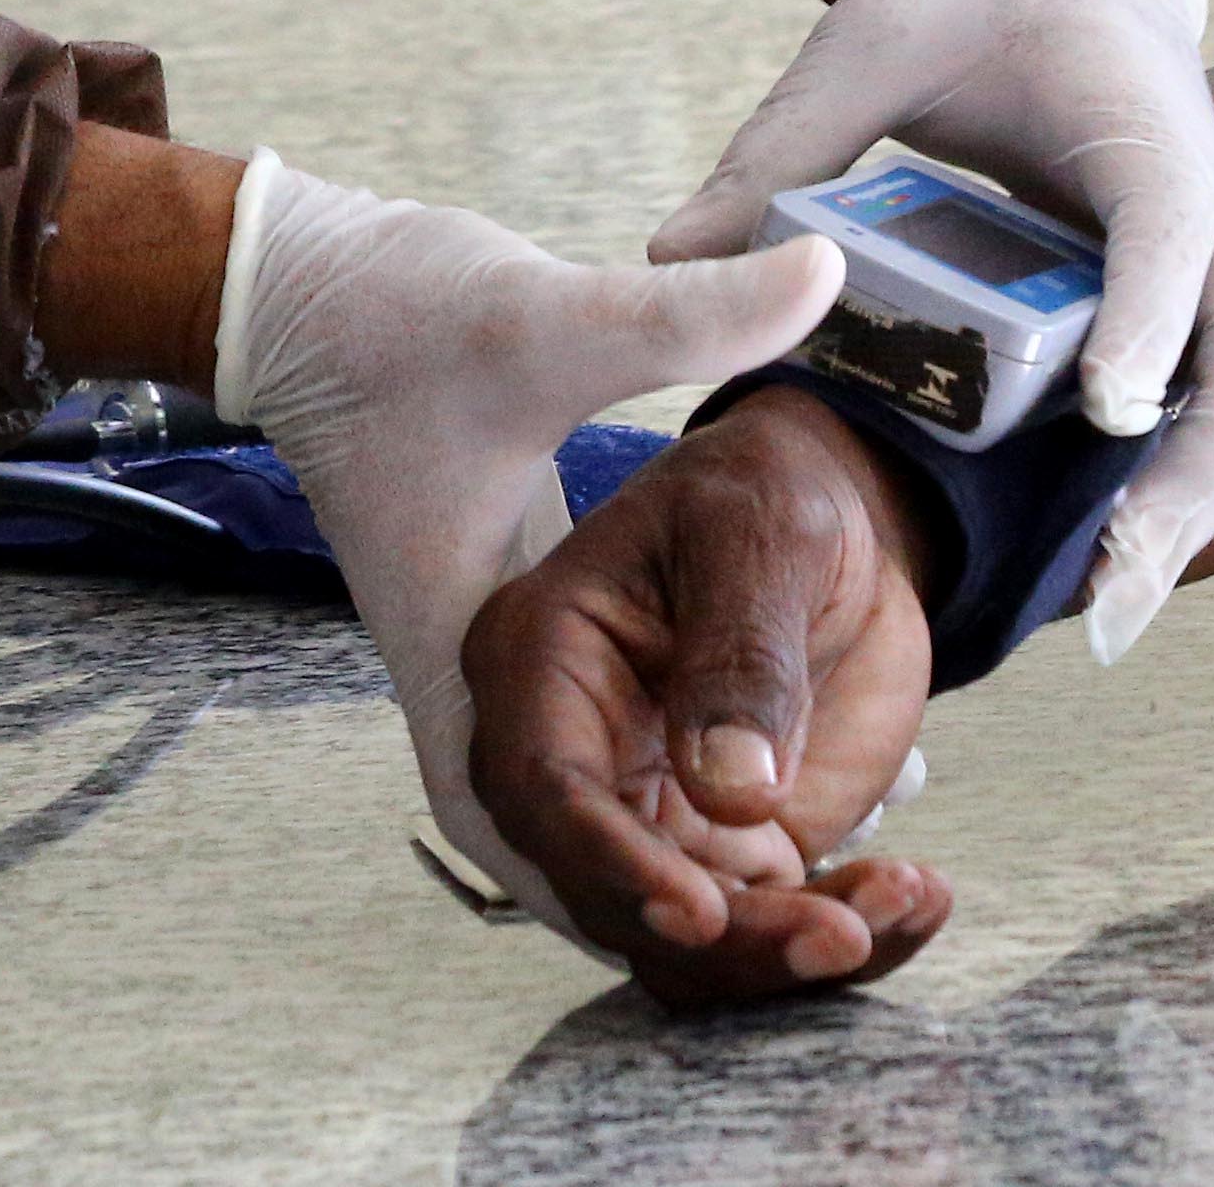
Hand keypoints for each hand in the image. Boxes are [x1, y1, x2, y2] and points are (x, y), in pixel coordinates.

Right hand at [212, 154, 843, 932]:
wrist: (337, 299)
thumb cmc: (405, 317)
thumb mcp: (544, 322)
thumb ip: (684, 318)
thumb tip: (824, 274)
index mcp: (471, 646)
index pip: (531, 806)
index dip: (620, 868)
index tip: (717, 903)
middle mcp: (502, 705)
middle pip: (593, 878)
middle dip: (707, 930)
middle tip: (836, 939)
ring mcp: (548, 709)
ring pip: (638, 867)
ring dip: (740, 913)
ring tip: (876, 914)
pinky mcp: (589, 695)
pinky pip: (669, 823)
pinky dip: (755, 860)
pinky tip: (862, 859)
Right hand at [465, 391, 952, 1006]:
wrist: (830, 522)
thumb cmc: (766, 495)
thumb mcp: (762, 538)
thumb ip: (745, 654)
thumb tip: (732, 790)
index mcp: (541, 657)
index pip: (544, 789)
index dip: (612, 864)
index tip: (702, 910)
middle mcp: (573, 755)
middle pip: (607, 894)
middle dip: (724, 937)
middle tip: (843, 930)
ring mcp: (644, 816)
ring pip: (682, 942)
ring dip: (785, 956)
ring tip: (905, 899)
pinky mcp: (722, 852)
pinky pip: (758, 932)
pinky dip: (837, 936)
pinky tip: (918, 899)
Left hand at [655, 0, 1213, 655]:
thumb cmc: (972, 5)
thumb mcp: (869, 47)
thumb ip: (785, 145)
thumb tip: (671, 254)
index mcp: (1137, 126)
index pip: (1165, 226)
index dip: (1148, 316)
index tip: (1108, 410)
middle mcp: (1208, 198)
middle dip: (1202, 463)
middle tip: (1123, 572)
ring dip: (1197, 501)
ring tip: (1114, 612)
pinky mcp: (1197, 298)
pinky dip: (1178, 489)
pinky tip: (1109, 579)